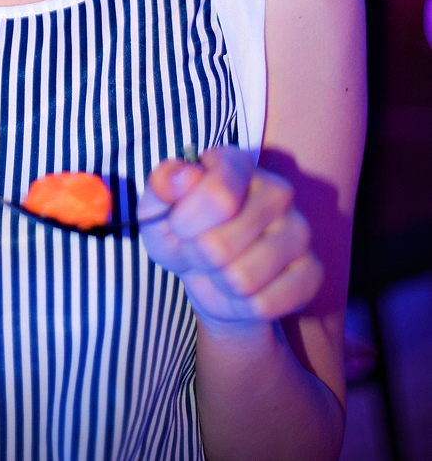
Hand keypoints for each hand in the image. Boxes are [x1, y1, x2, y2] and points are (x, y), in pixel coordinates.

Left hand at [137, 147, 322, 330]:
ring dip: (219, 282)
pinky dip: (242, 306)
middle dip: (198, 257)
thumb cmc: (184, 235)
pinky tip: (244, 288)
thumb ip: (161, 186)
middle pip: (221, 246)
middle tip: (200, 251)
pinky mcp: (312, 272)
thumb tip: (183, 176)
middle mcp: (277, 191)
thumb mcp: (157, 211)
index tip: (179, 225)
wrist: (211, 277)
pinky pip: (265, 304)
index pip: (217, 193)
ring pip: (242, 279)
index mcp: (238, 164)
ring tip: (220, 268)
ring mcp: (300, 231)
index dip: (185, 222)